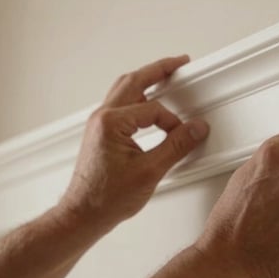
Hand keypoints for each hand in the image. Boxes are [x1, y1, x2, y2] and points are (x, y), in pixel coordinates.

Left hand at [59, 55, 209, 229]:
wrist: (82, 215)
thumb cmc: (106, 199)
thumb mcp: (150, 172)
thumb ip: (176, 146)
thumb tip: (196, 129)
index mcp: (111, 123)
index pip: (153, 110)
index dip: (173, 122)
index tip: (184, 135)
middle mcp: (101, 118)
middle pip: (133, 81)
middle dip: (158, 69)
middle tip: (179, 63)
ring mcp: (98, 124)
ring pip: (124, 89)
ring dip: (146, 80)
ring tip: (165, 76)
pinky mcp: (100, 133)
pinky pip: (120, 104)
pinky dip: (137, 98)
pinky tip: (149, 104)